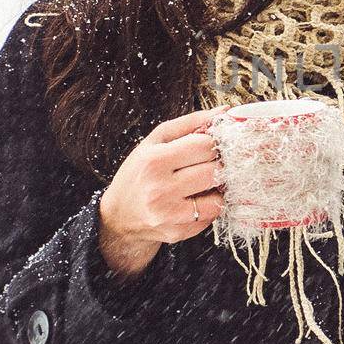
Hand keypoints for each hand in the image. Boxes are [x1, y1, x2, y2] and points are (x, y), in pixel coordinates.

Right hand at [98, 109, 224, 276]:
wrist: (119, 217)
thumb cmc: (139, 173)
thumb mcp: (154, 142)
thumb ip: (189, 124)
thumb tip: (224, 111)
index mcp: (154, 161)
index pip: (204, 146)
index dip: (213, 144)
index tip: (208, 147)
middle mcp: (160, 189)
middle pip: (214, 171)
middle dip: (217, 166)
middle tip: (207, 165)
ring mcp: (169, 213)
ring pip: (218, 197)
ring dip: (216, 188)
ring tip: (202, 183)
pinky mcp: (178, 231)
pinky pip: (211, 215)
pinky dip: (209, 206)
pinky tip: (194, 200)